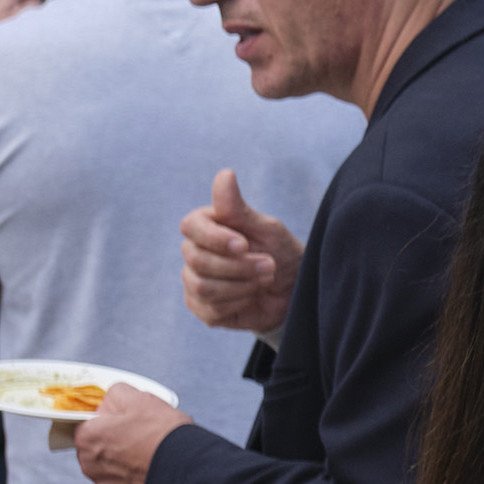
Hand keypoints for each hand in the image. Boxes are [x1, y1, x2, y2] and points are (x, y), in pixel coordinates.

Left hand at [72, 381, 192, 483]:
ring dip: (125, 465)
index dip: (107, 421)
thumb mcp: (139, 398)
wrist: (188, 470)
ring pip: (111, 472)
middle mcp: (89, 466)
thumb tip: (108, 400)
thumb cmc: (162, 433)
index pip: (87, 425)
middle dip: (114, 444)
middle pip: (97, 450)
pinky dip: (136, 483)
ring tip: (151, 457)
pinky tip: (154, 474)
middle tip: (141, 437)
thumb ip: (115, 394)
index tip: (125, 421)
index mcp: (87, 438)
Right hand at [179, 169, 301, 334]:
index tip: (244, 244)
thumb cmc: (280, 251)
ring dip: (242, 285)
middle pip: (197, 261)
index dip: (215, 239)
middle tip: (269, 265)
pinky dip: (239, 303)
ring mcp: (194, 280)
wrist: (293, 288)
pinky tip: (252, 296)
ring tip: (265, 278)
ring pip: (203, 287)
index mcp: (205, 225)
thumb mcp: (266, 228)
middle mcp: (194, 251)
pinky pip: (210, 309)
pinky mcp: (201, 307)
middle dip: (240, 267)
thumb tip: (225, 174)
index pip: (190, 227)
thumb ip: (239, 208)